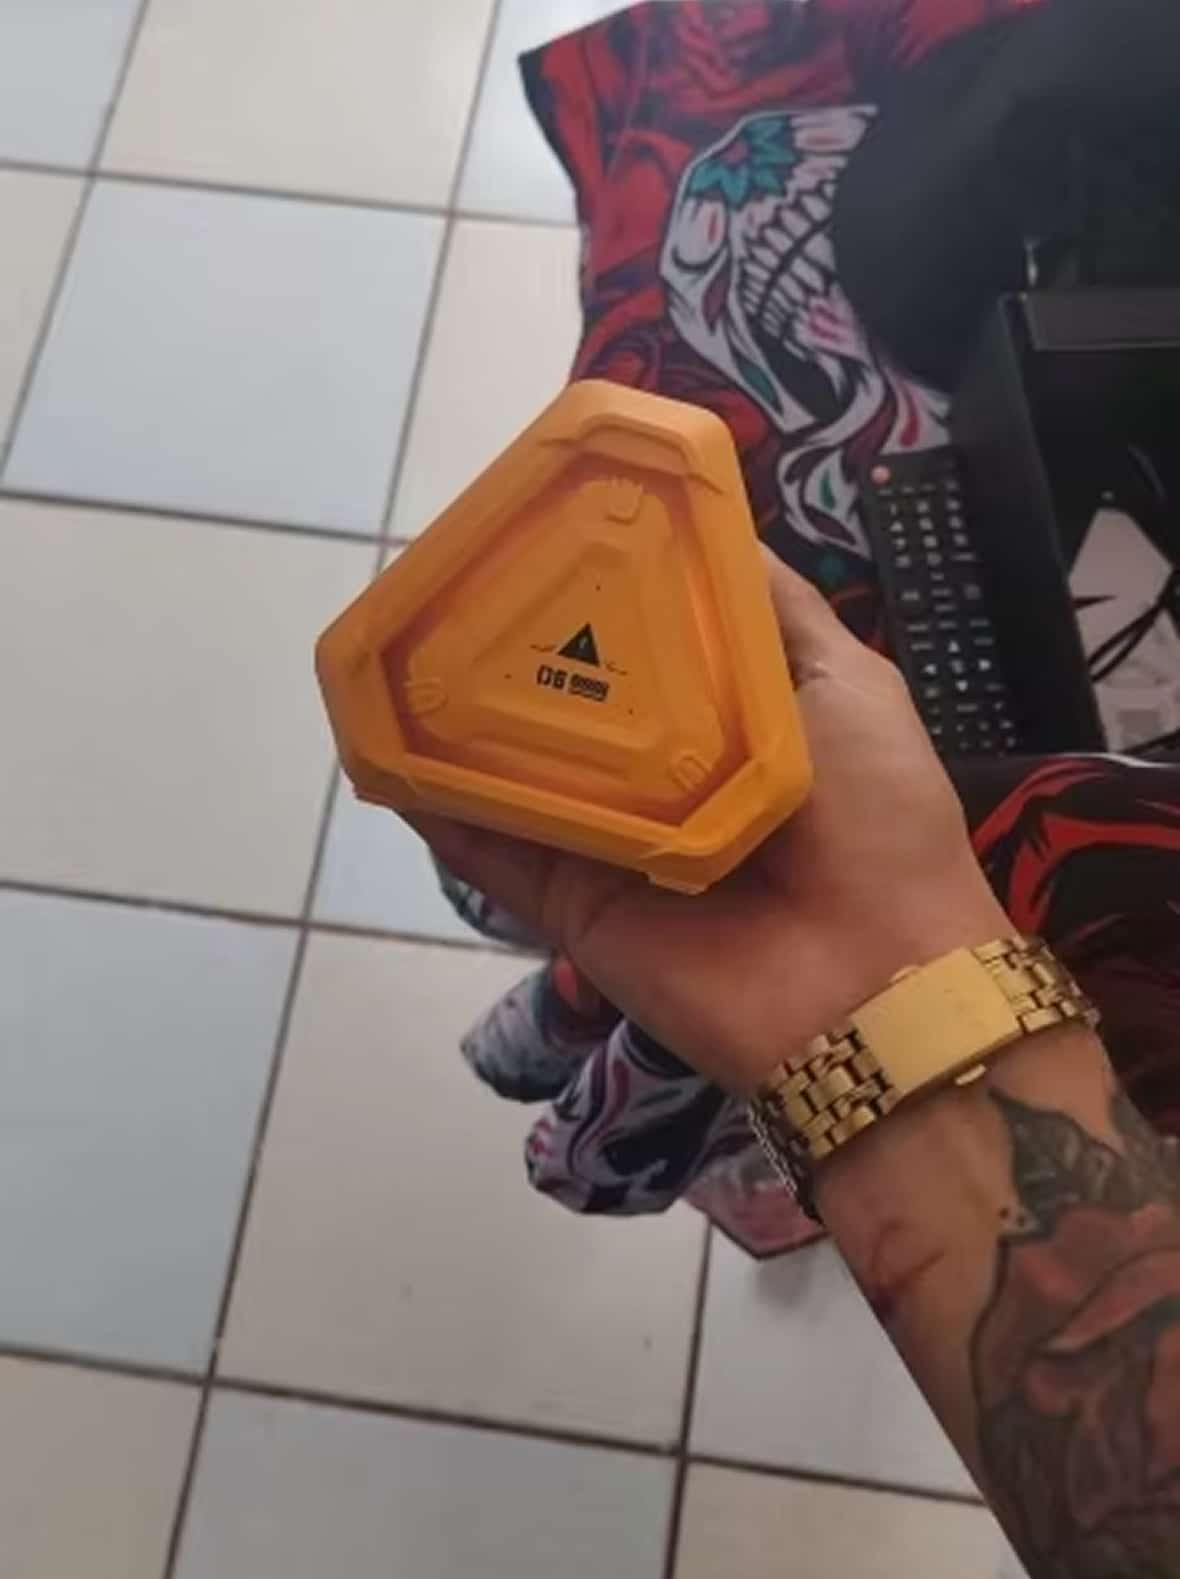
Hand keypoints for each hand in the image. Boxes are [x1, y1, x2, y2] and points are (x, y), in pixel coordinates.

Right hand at [410, 554, 1008, 1093]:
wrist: (874, 982)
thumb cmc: (876, 818)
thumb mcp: (848, 683)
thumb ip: (778, 615)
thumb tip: (715, 527)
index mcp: (725, 721)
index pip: (641, 647)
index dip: (592, 594)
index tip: (535, 532)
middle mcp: (658, 777)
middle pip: (569, 706)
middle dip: (511, 652)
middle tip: (444, 587)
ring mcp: (608, 844)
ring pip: (517, 776)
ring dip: (456, 726)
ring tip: (394, 657)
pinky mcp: (573, 907)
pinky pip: (495, 853)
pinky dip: (440, 812)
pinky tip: (386, 756)